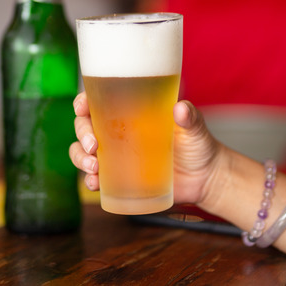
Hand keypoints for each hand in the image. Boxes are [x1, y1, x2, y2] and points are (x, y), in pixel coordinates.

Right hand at [69, 92, 221, 204]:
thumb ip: (190, 117)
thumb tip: (180, 109)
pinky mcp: (120, 177)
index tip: (82, 107)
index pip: (99, 101)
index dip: (83, 102)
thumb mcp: (195, 128)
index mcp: (131, 112)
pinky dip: (90, 180)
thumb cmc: (198, 145)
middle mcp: (118, 131)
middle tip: (93, 146)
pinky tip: (94, 183)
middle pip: (85, 126)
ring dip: (80, 157)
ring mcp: (117, 155)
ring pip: (83, 151)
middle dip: (81, 133)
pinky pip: (95, 177)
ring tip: (93, 168)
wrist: (205, 178)